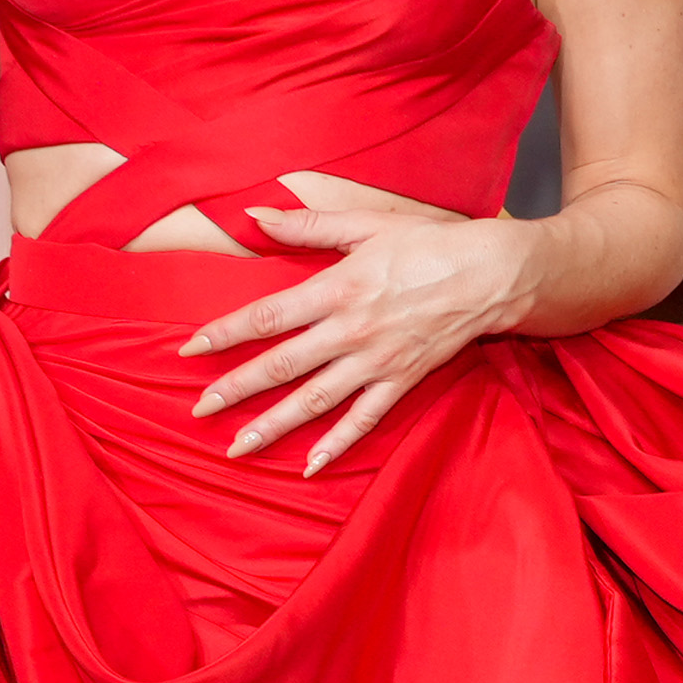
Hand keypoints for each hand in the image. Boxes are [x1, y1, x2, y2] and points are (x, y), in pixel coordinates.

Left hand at [186, 180, 540, 470]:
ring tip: (239, 448)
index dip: (225, 334)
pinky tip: (311, 466)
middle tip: (199, 410)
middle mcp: (351, 330)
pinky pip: (364, 420)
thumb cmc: (429, 243)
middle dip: (236, 389)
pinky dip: (337, 445)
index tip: (190, 350)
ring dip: (274, 426)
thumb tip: (254, 216)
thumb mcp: (366, 224)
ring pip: (315, 401)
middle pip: (281, 365)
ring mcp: (376, 361)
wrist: (491, 274)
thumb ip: (307, 225)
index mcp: (337, 288)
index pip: (267, 316)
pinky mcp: (402, 380)